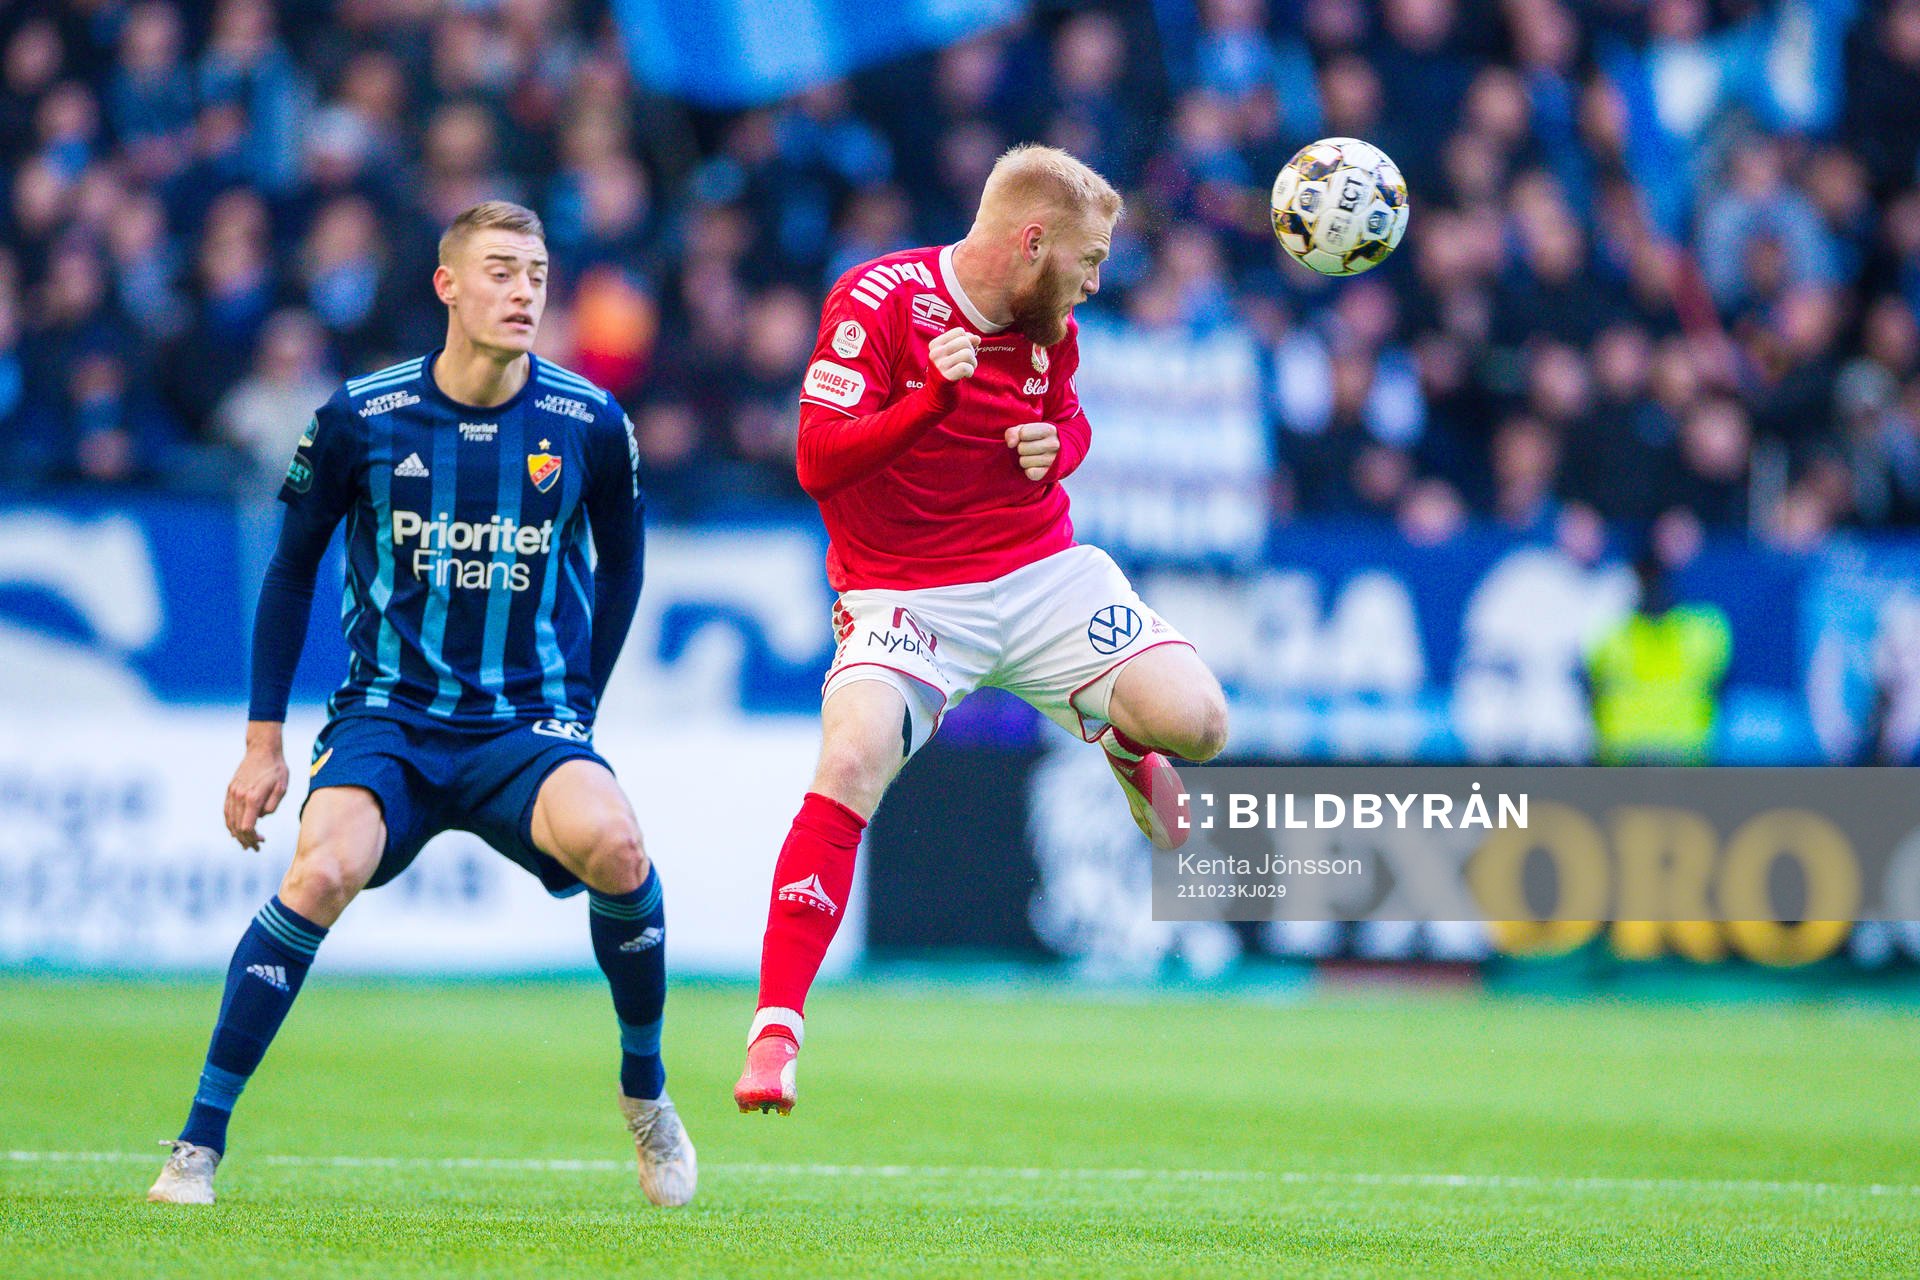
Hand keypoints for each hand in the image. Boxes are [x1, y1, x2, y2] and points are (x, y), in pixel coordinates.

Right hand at [225, 722, 289, 850]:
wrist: (263, 750)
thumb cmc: (277, 769)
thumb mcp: (282, 788)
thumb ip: (271, 806)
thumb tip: (260, 817)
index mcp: (253, 798)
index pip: (247, 827)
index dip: (253, 839)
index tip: (261, 842)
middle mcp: (239, 797)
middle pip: (237, 827)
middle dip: (245, 840)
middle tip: (254, 847)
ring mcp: (232, 793)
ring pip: (229, 820)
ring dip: (236, 834)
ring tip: (244, 842)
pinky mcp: (230, 789)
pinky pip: (226, 811)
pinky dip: (230, 822)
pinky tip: (235, 828)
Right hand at [928, 328, 979, 382]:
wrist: (939, 391)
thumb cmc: (949, 368)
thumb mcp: (954, 352)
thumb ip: (966, 341)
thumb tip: (977, 338)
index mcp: (935, 344)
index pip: (959, 331)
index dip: (967, 339)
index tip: (963, 350)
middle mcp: (935, 353)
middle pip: (964, 341)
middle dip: (971, 351)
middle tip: (967, 360)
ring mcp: (940, 365)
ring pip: (967, 353)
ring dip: (973, 362)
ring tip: (968, 367)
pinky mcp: (946, 377)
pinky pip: (965, 367)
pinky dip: (970, 371)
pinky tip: (966, 374)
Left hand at [1005, 422, 1059, 480]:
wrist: (1059, 451)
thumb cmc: (1038, 438)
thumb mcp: (1026, 429)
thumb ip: (1013, 432)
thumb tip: (1010, 444)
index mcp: (1049, 430)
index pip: (1022, 434)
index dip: (1021, 436)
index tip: (1029, 437)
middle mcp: (1053, 444)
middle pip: (1021, 448)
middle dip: (1022, 449)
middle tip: (1031, 448)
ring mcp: (1053, 460)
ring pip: (1023, 462)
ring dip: (1025, 460)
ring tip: (1034, 457)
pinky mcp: (1050, 473)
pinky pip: (1030, 473)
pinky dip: (1030, 471)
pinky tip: (1036, 466)